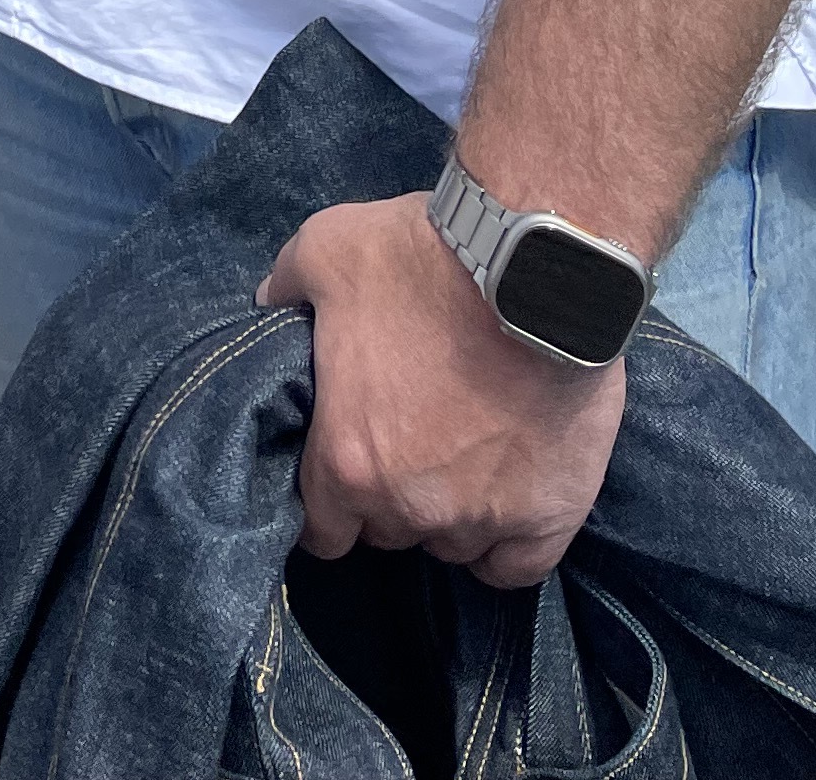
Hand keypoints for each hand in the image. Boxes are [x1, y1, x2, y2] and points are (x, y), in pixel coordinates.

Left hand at [257, 193, 623, 588]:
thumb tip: (268, 309)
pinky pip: (514, 566)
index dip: (328, 499)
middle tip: (408, 434)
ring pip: (450, 544)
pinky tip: (503, 499)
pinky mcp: (547, 520)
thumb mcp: (325, 250)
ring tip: (463, 448)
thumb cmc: (424, 259)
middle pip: (387, 532)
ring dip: (448, 509)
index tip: (343, 464)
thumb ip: (286, 289)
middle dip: (389, 494)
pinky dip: (506, 541)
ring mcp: (482, 519)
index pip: (320, 529)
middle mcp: (410, 506)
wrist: (537, 267)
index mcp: (345, 460)